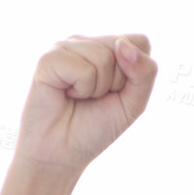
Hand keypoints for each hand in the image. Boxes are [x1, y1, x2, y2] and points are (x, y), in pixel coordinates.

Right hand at [12, 33, 157, 176]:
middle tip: (95, 98)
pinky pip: (84, 69)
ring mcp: (66, 47)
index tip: (116, 92)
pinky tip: (66, 94)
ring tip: (80, 97)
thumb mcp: (133, 103)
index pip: (140, 42)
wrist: (62, 152)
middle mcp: (86, 42)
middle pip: (123, 47)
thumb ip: (144, 73)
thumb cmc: (95, 127)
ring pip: (104, 58)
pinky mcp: (49, 58)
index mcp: (106, 48)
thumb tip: (123, 44)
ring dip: (98, 88)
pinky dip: (81, 89)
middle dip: (117, 82)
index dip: (136, 73)